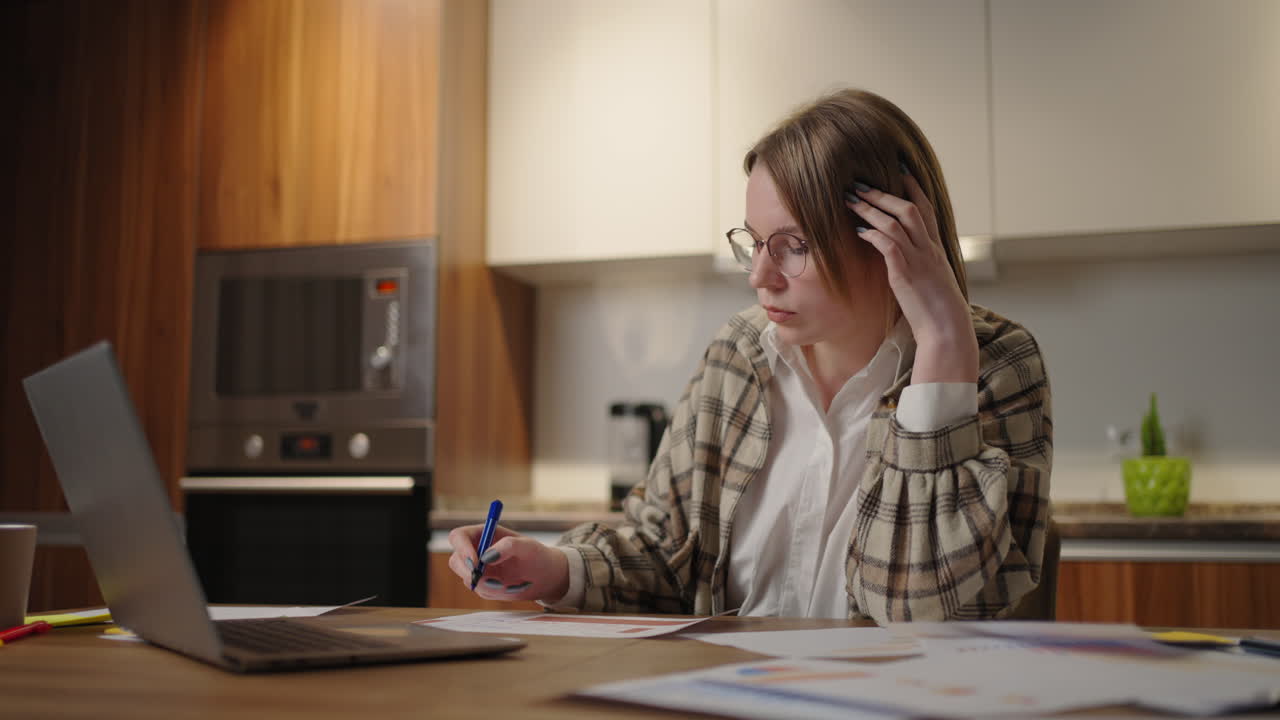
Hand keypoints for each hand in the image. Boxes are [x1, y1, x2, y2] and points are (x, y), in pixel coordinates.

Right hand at [447, 524, 569, 602]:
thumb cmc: (538, 556)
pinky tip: (508, 587)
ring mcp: (478, 569)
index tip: (476, 562)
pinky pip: (478, 590)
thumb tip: (487, 556)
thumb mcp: (528, 547)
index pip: (458, 537)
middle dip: (467, 570)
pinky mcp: (482, 584)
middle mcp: (476, 550)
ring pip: (466, 578)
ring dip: (484, 583)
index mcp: (483, 533)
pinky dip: (491, 591)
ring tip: (507, 582)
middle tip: (484, 579)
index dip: (461, 548)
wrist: (545, 577)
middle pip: (456, 560)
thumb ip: (509, 546)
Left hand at [847, 173, 977, 383]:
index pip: (926, 208)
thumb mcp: (931, 280)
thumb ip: (919, 263)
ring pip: (896, 223)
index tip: (899, 169)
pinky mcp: (906, 275)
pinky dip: (873, 234)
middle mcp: (929, 249)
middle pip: (909, 209)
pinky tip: (858, 230)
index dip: (913, 187)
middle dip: (883, 193)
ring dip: (872, 209)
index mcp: (936, 248)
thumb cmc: (938, 310)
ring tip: (851, 199)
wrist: (947, 330)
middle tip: (859, 184)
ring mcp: (919, 260)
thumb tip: (902, 256)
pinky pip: (889, 246)